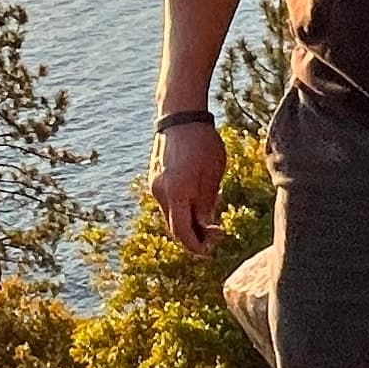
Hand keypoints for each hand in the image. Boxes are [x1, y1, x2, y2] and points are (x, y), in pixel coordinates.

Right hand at [151, 121, 225, 253]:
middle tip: (214, 236)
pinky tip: (196, 201)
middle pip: (174, 227)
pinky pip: (167, 202)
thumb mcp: (213, 173)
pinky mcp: (154, 178)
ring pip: (170, 215)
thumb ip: (207, 203)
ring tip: (209, 217)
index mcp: (177, 192)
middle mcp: (160, 192)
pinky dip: (180, 208)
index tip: (210, 251)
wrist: (180, 115)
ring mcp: (154, 185)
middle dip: (192, 237)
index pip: (182, 233)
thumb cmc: (203, 142)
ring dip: (187, 222)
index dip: (196, 247)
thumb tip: (205, 228)